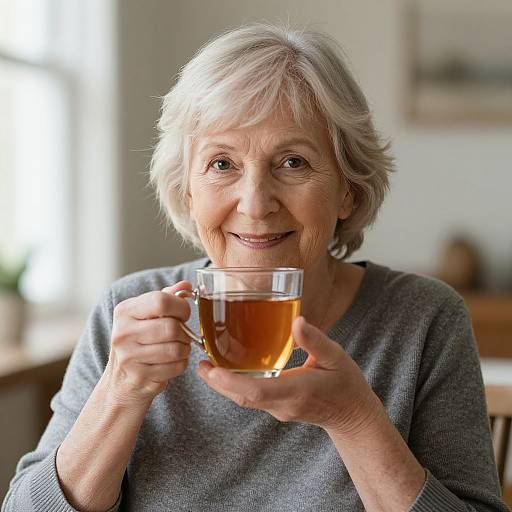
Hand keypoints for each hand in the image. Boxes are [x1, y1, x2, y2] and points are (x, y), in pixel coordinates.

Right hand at [105, 281, 192, 405]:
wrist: (120, 381)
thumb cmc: (138, 341)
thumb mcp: (146, 315)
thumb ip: (166, 297)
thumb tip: (185, 285)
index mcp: (124, 311)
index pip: (161, 301)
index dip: (181, 307)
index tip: (183, 314)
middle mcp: (122, 333)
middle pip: (171, 327)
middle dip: (185, 332)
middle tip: (182, 335)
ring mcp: (128, 357)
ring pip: (176, 349)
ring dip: (184, 349)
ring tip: (177, 348)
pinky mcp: (139, 377)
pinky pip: (176, 367)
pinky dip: (181, 364)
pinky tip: (172, 362)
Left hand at [196, 316, 382, 434]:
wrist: (353, 417)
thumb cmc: (346, 385)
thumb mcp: (336, 357)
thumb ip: (315, 341)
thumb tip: (296, 321)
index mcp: (297, 391)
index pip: (257, 391)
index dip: (231, 381)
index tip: (211, 369)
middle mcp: (283, 404)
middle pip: (242, 397)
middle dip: (218, 383)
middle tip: (200, 364)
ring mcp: (279, 409)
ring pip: (244, 400)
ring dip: (223, 385)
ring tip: (207, 365)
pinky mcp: (277, 408)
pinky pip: (251, 398)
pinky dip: (235, 386)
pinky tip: (228, 371)